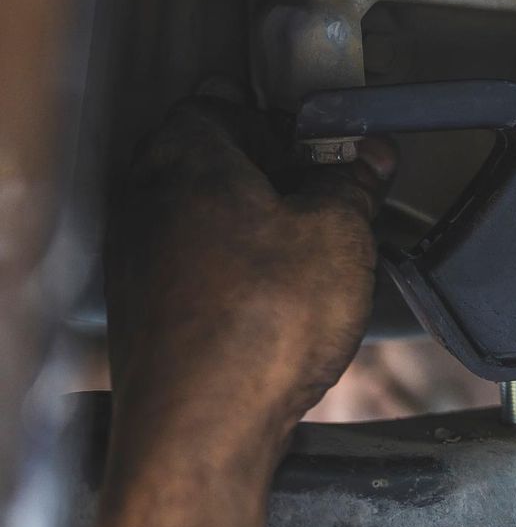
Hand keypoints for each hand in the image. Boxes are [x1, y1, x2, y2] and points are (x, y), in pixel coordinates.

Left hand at [105, 99, 391, 478]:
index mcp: (189, 155)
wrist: (202, 427)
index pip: (222, 99)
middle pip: (206, 155)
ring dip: (250, 218)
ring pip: (199, 211)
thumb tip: (366, 158)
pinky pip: (192, 262)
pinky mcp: (146, 308)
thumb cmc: (260, 323)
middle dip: (265, 165)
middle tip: (324, 183)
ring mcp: (139, 255)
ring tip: (310, 244)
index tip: (321, 132)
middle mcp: (148, 197)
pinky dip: (232, 264)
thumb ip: (353, 184)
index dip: (276, 112)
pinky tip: (276, 294)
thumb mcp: (340, 234)